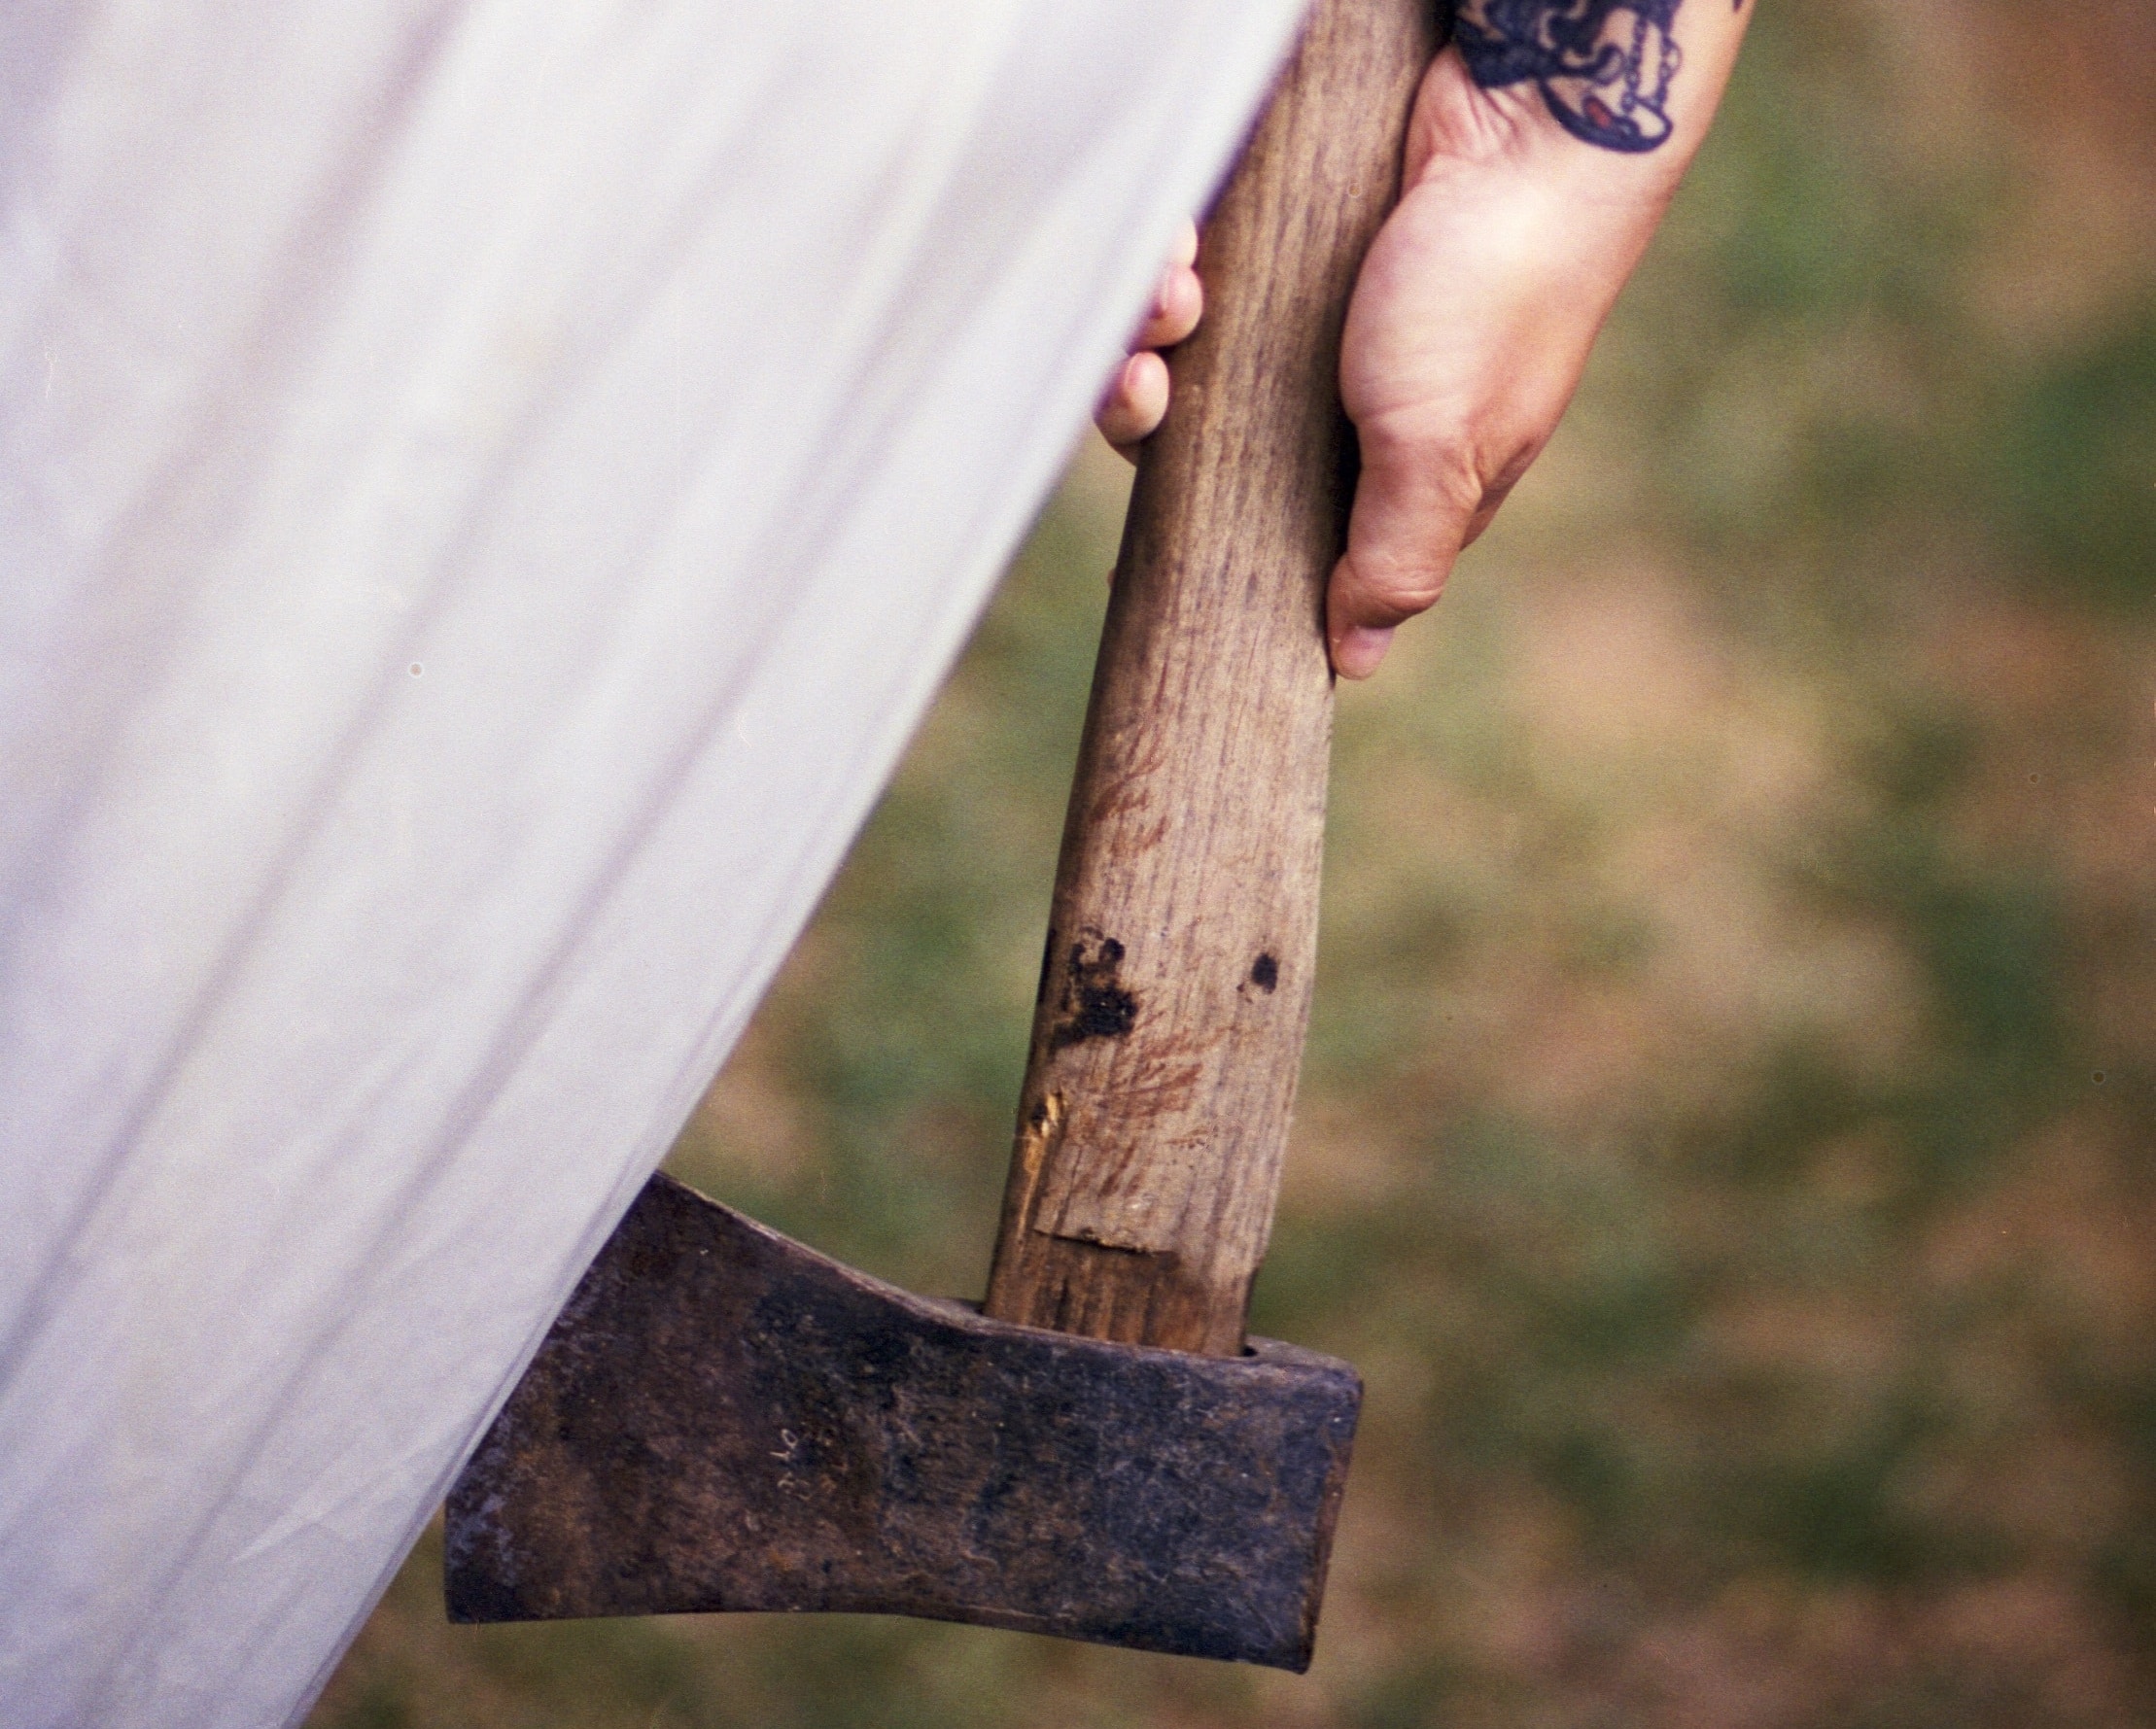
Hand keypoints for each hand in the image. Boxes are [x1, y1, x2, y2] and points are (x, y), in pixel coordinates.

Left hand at [1097, 5, 1748, 679]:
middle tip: (1147, 383)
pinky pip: (1187, 264)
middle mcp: (1329, 405)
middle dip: (1147, 415)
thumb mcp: (1445, 448)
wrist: (1533, 111)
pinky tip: (1178, 243)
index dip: (1196, 543)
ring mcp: (1298, 320)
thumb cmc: (1497, 286)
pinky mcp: (1279, 236)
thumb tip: (1355, 657)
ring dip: (1146, 325)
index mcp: (1378, 475)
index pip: (1265, 543)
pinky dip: (1167, 256)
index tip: (1143, 542)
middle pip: (1190, 444)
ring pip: (1175, 351)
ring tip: (1171, 291)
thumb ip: (1399, 556)